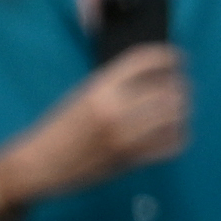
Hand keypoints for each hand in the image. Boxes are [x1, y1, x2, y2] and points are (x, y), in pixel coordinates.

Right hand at [30, 42, 192, 191]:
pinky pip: (170, 144)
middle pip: (167, 88)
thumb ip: (115, 86)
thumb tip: (155, 75)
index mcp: (98, 87)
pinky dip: (179, 136)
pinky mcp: (129, 158)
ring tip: (179, 112)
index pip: (144, 61)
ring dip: (182, 112)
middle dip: (180, 88)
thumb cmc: (60, 128)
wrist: (38, 164)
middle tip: (182, 91)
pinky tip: (173, 134)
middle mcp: (113, 107)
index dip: (168, 56)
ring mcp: (122, 134)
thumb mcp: (83, 96)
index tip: (180, 59)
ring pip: (174, 116)